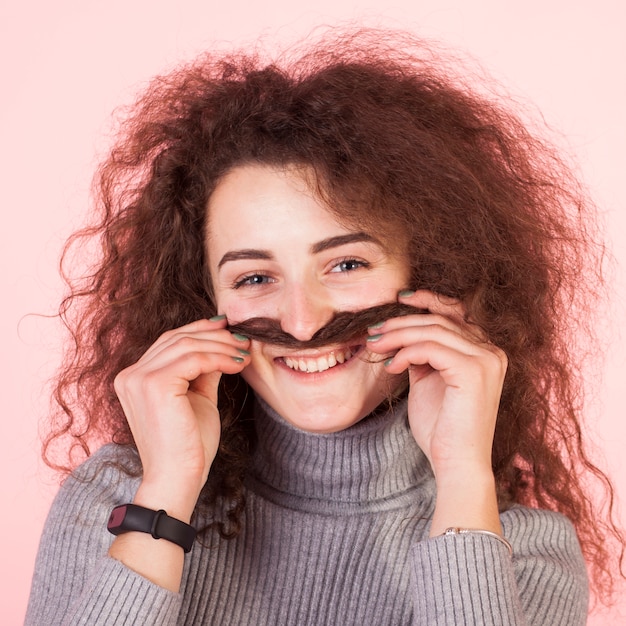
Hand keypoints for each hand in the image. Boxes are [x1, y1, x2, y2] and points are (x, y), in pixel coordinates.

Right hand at [113, 316, 250, 518]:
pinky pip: (194, 359)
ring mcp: (138, 378)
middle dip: (215, 335)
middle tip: (243, 339)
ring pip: (188, 345)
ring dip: (222, 346)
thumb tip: (222, 345)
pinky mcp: (154, 384)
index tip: (229, 329)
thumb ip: (203, 371)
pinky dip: (220, 358)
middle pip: (178, 338)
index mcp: (134, 378)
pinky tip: (238, 364)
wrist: (179, 480)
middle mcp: (130, 375)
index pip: (169, 342)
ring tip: (245, 353)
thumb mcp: (198, 399)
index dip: (200, 330)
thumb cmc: (189, 445)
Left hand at [367, 290, 506, 477]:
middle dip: (401, 322)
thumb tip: (401, 334)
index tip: (399, 300)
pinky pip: (430, 348)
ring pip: (432, 330)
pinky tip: (391, 366)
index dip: (428, 300)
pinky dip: (406, 352)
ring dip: (397, 335)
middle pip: (440, 320)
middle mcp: (492, 351)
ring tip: (374, 345)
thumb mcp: (428, 381)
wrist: (456, 464)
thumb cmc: (441, 429)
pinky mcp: (473, 371)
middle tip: (373, 331)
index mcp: (485, 352)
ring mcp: (486, 360)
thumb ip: (422, 355)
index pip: (456, 312)